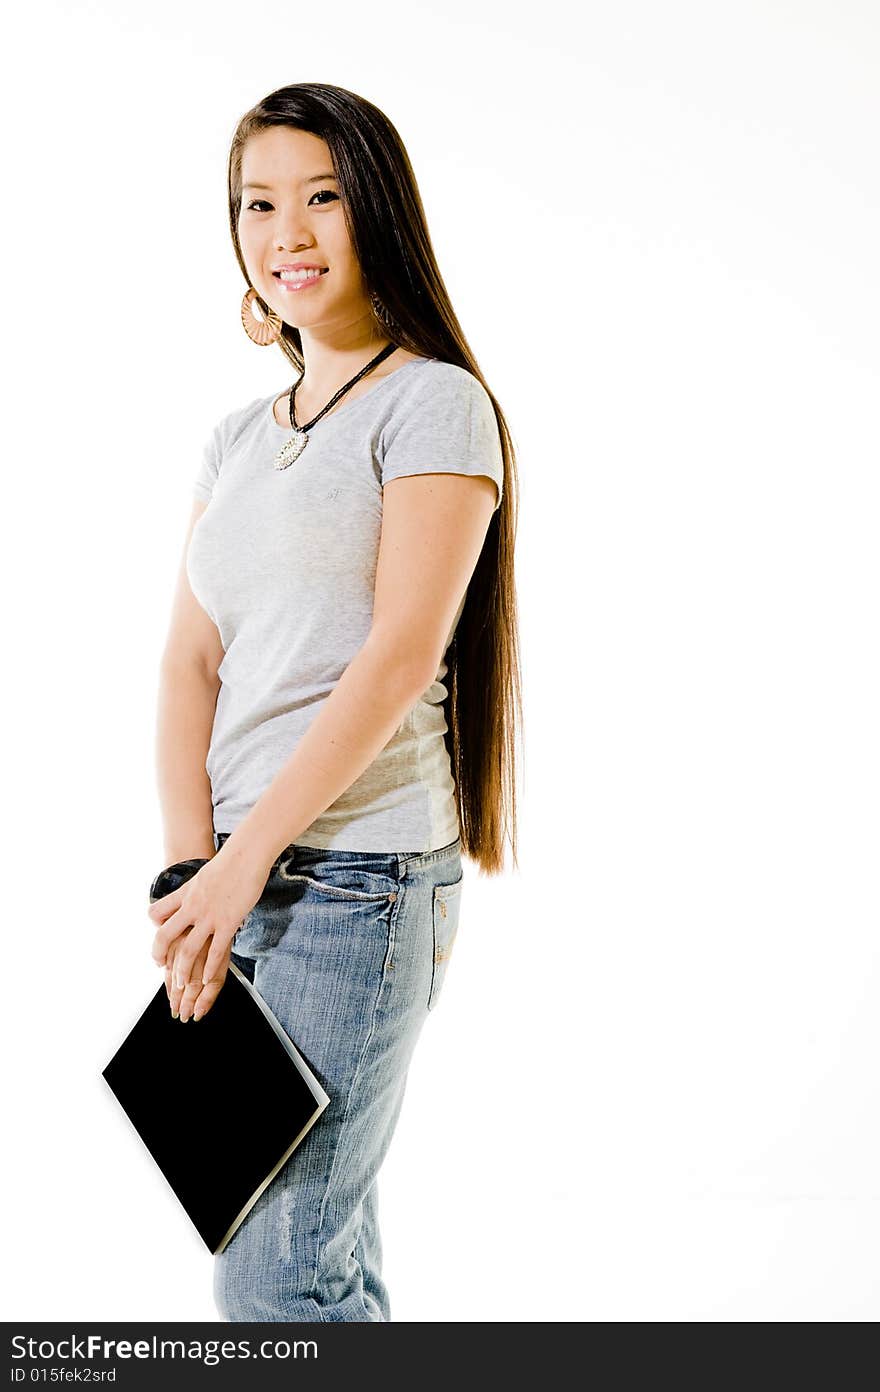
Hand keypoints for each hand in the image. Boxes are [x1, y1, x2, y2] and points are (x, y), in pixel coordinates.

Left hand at [148, 848, 267, 1020]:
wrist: (246, 855)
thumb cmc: (231, 862)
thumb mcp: (204, 875)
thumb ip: (197, 890)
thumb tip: (197, 895)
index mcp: (184, 894)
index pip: (156, 913)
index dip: (155, 926)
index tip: (161, 936)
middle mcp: (191, 907)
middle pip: (164, 936)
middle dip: (159, 955)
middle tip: (161, 967)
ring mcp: (208, 917)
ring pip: (187, 950)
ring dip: (182, 971)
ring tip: (182, 984)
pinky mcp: (228, 923)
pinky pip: (215, 952)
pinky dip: (208, 969)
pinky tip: (207, 979)